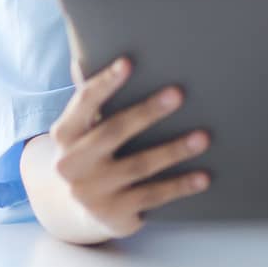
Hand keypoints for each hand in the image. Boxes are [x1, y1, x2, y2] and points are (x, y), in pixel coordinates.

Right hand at [46, 56, 210, 238]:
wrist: (73, 210)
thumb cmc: (88, 152)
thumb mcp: (81, 129)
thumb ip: (89, 98)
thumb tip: (87, 52)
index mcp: (64, 134)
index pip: (84, 103)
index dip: (105, 83)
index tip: (128, 62)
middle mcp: (72, 165)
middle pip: (114, 132)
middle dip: (147, 112)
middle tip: (178, 94)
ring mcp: (92, 192)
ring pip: (139, 166)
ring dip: (174, 150)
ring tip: (203, 137)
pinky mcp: (113, 214)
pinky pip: (152, 195)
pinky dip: (180, 186)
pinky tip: (203, 177)